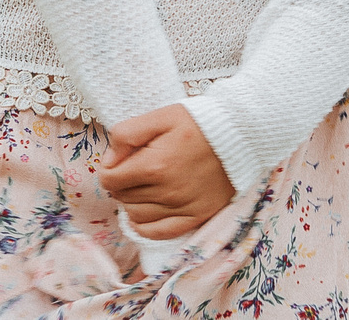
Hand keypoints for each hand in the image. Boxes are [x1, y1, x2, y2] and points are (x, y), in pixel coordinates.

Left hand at [101, 104, 232, 239]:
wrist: (240, 135)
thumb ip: (127, 134)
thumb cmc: (198, 122)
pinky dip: (144, 226)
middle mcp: (167, 191)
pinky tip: (143, 213)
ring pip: (136, 216)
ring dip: (131, 202)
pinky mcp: (196, 217)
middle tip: (131, 169)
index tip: (118, 159)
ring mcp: (182, 207)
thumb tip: (109, 160)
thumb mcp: (160, 116)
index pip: (110, 179)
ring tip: (142, 186)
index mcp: (154, 165)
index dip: (108, 168)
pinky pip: (158, 232)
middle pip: (122, 197)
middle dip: (120, 183)